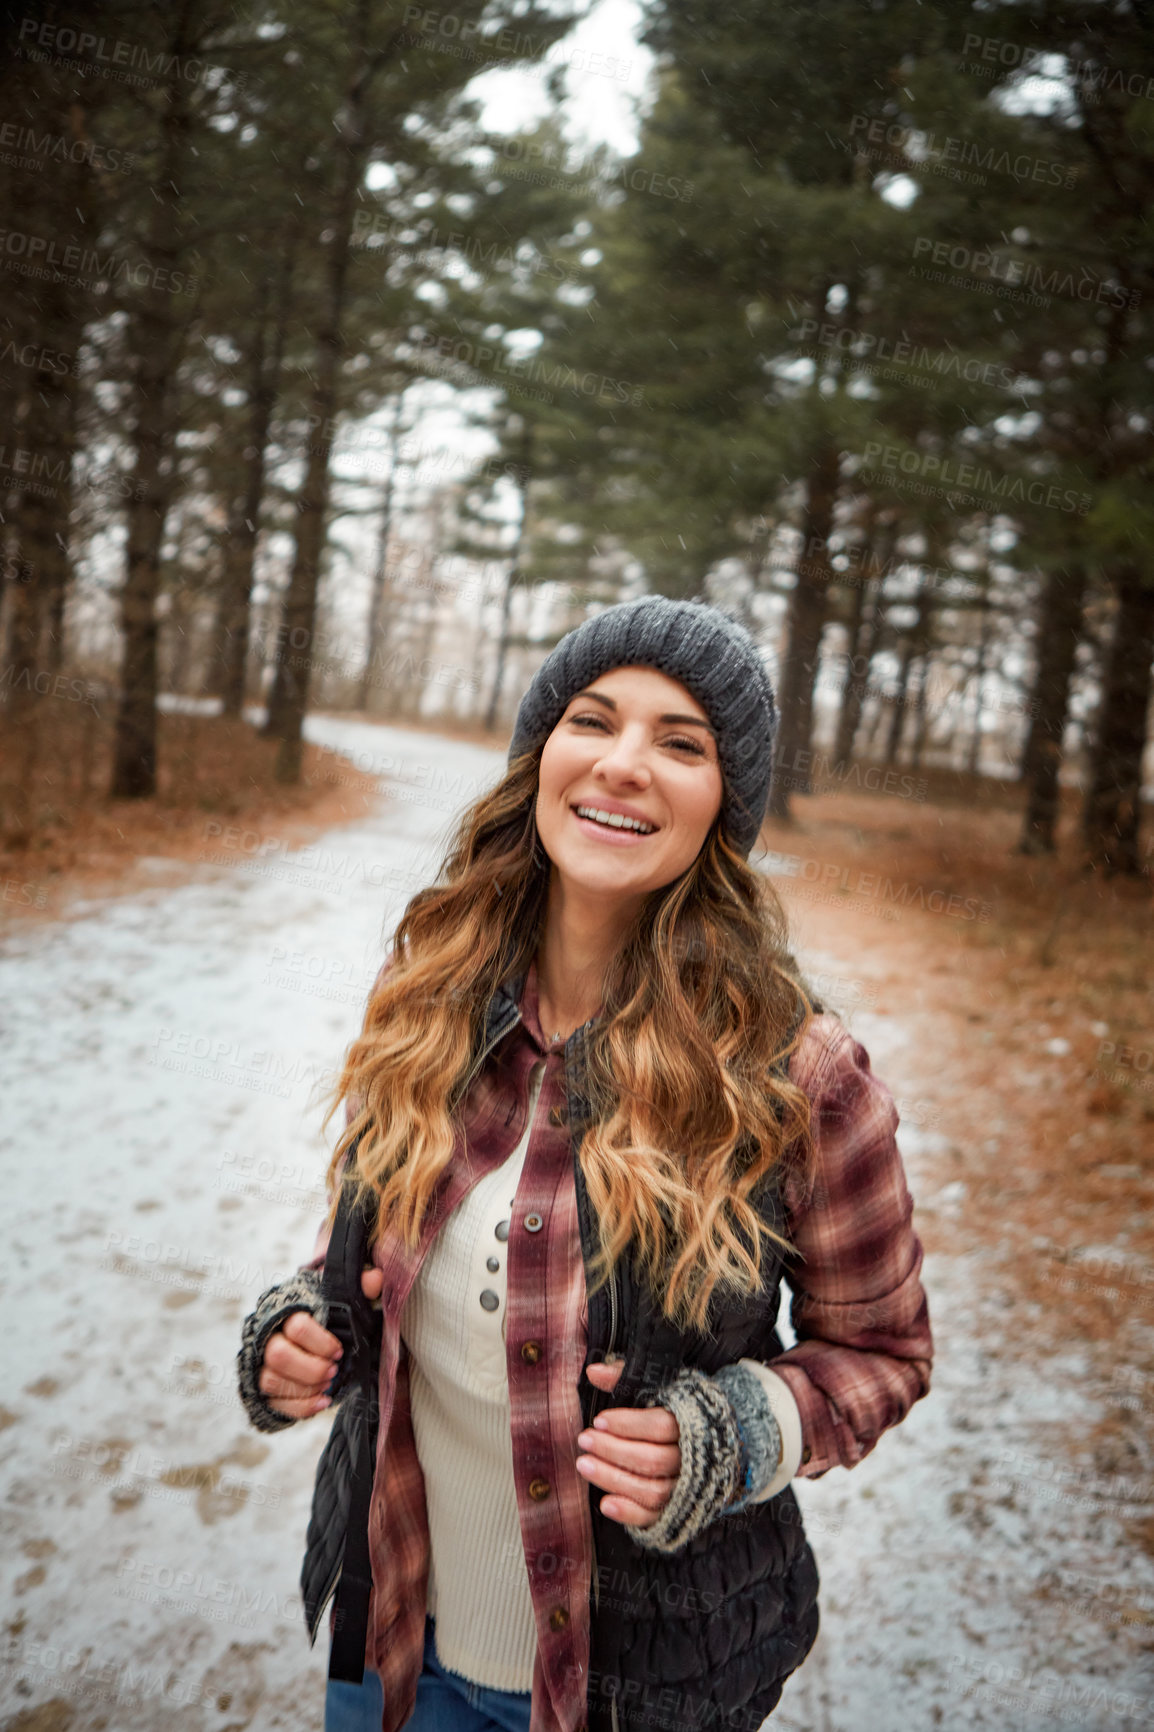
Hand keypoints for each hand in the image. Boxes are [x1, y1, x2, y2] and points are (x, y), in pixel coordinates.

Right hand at [259, 1268, 382, 1419]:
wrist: (304, 1333)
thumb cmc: (326, 1315)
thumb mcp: (343, 1298)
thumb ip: (359, 1287)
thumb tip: (376, 1277)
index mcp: (287, 1310)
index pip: (297, 1326)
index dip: (321, 1342)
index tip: (339, 1351)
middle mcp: (268, 1336)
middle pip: (278, 1355)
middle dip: (311, 1368)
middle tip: (333, 1370)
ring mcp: (260, 1364)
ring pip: (271, 1381)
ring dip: (305, 1388)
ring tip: (327, 1385)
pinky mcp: (261, 1389)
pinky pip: (273, 1404)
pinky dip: (299, 1407)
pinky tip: (321, 1401)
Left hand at [576, 1358, 680, 1527]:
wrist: (718, 1445)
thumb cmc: (676, 1410)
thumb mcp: (657, 1386)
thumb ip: (625, 1377)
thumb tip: (593, 1372)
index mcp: (693, 1423)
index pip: (661, 1425)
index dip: (628, 1424)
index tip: (599, 1420)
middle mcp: (695, 1458)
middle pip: (653, 1459)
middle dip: (613, 1450)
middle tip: (584, 1440)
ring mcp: (689, 1488)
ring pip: (652, 1491)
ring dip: (614, 1480)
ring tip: (584, 1465)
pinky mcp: (680, 1511)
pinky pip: (656, 1518)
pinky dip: (630, 1514)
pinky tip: (605, 1504)